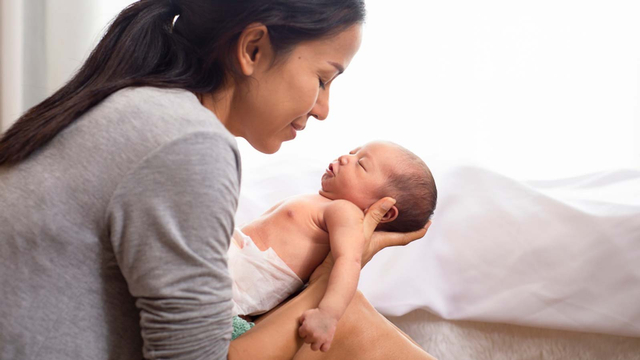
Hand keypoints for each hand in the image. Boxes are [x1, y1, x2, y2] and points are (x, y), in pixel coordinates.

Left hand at [298, 308, 337, 351]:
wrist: (329, 313)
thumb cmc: (317, 313)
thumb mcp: (306, 314)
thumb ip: (301, 320)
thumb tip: (300, 326)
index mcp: (306, 328)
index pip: (301, 334)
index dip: (304, 331)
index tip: (308, 327)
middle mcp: (312, 335)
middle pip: (307, 341)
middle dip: (309, 336)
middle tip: (313, 331)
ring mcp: (320, 339)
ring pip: (314, 348)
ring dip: (314, 343)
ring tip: (317, 338)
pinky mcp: (328, 340)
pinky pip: (324, 349)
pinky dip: (323, 347)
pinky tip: (323, 342)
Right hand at [309, 198, 430, 282]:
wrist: (325, 276)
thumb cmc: (343, 254)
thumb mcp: (361, 232)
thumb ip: (374, 216)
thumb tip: (391, 200)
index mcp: (379, 242)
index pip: (404, 237)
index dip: (418, 231)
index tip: (430, 223)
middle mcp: (373, 245)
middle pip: (394, 235)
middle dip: (404, 225)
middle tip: (414, 213)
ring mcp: (362, 246)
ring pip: (379, 232)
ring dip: (386, 223)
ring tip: (390, 211)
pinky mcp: (352, 246)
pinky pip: (366, 231)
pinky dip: (370, 222)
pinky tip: (362, 215)